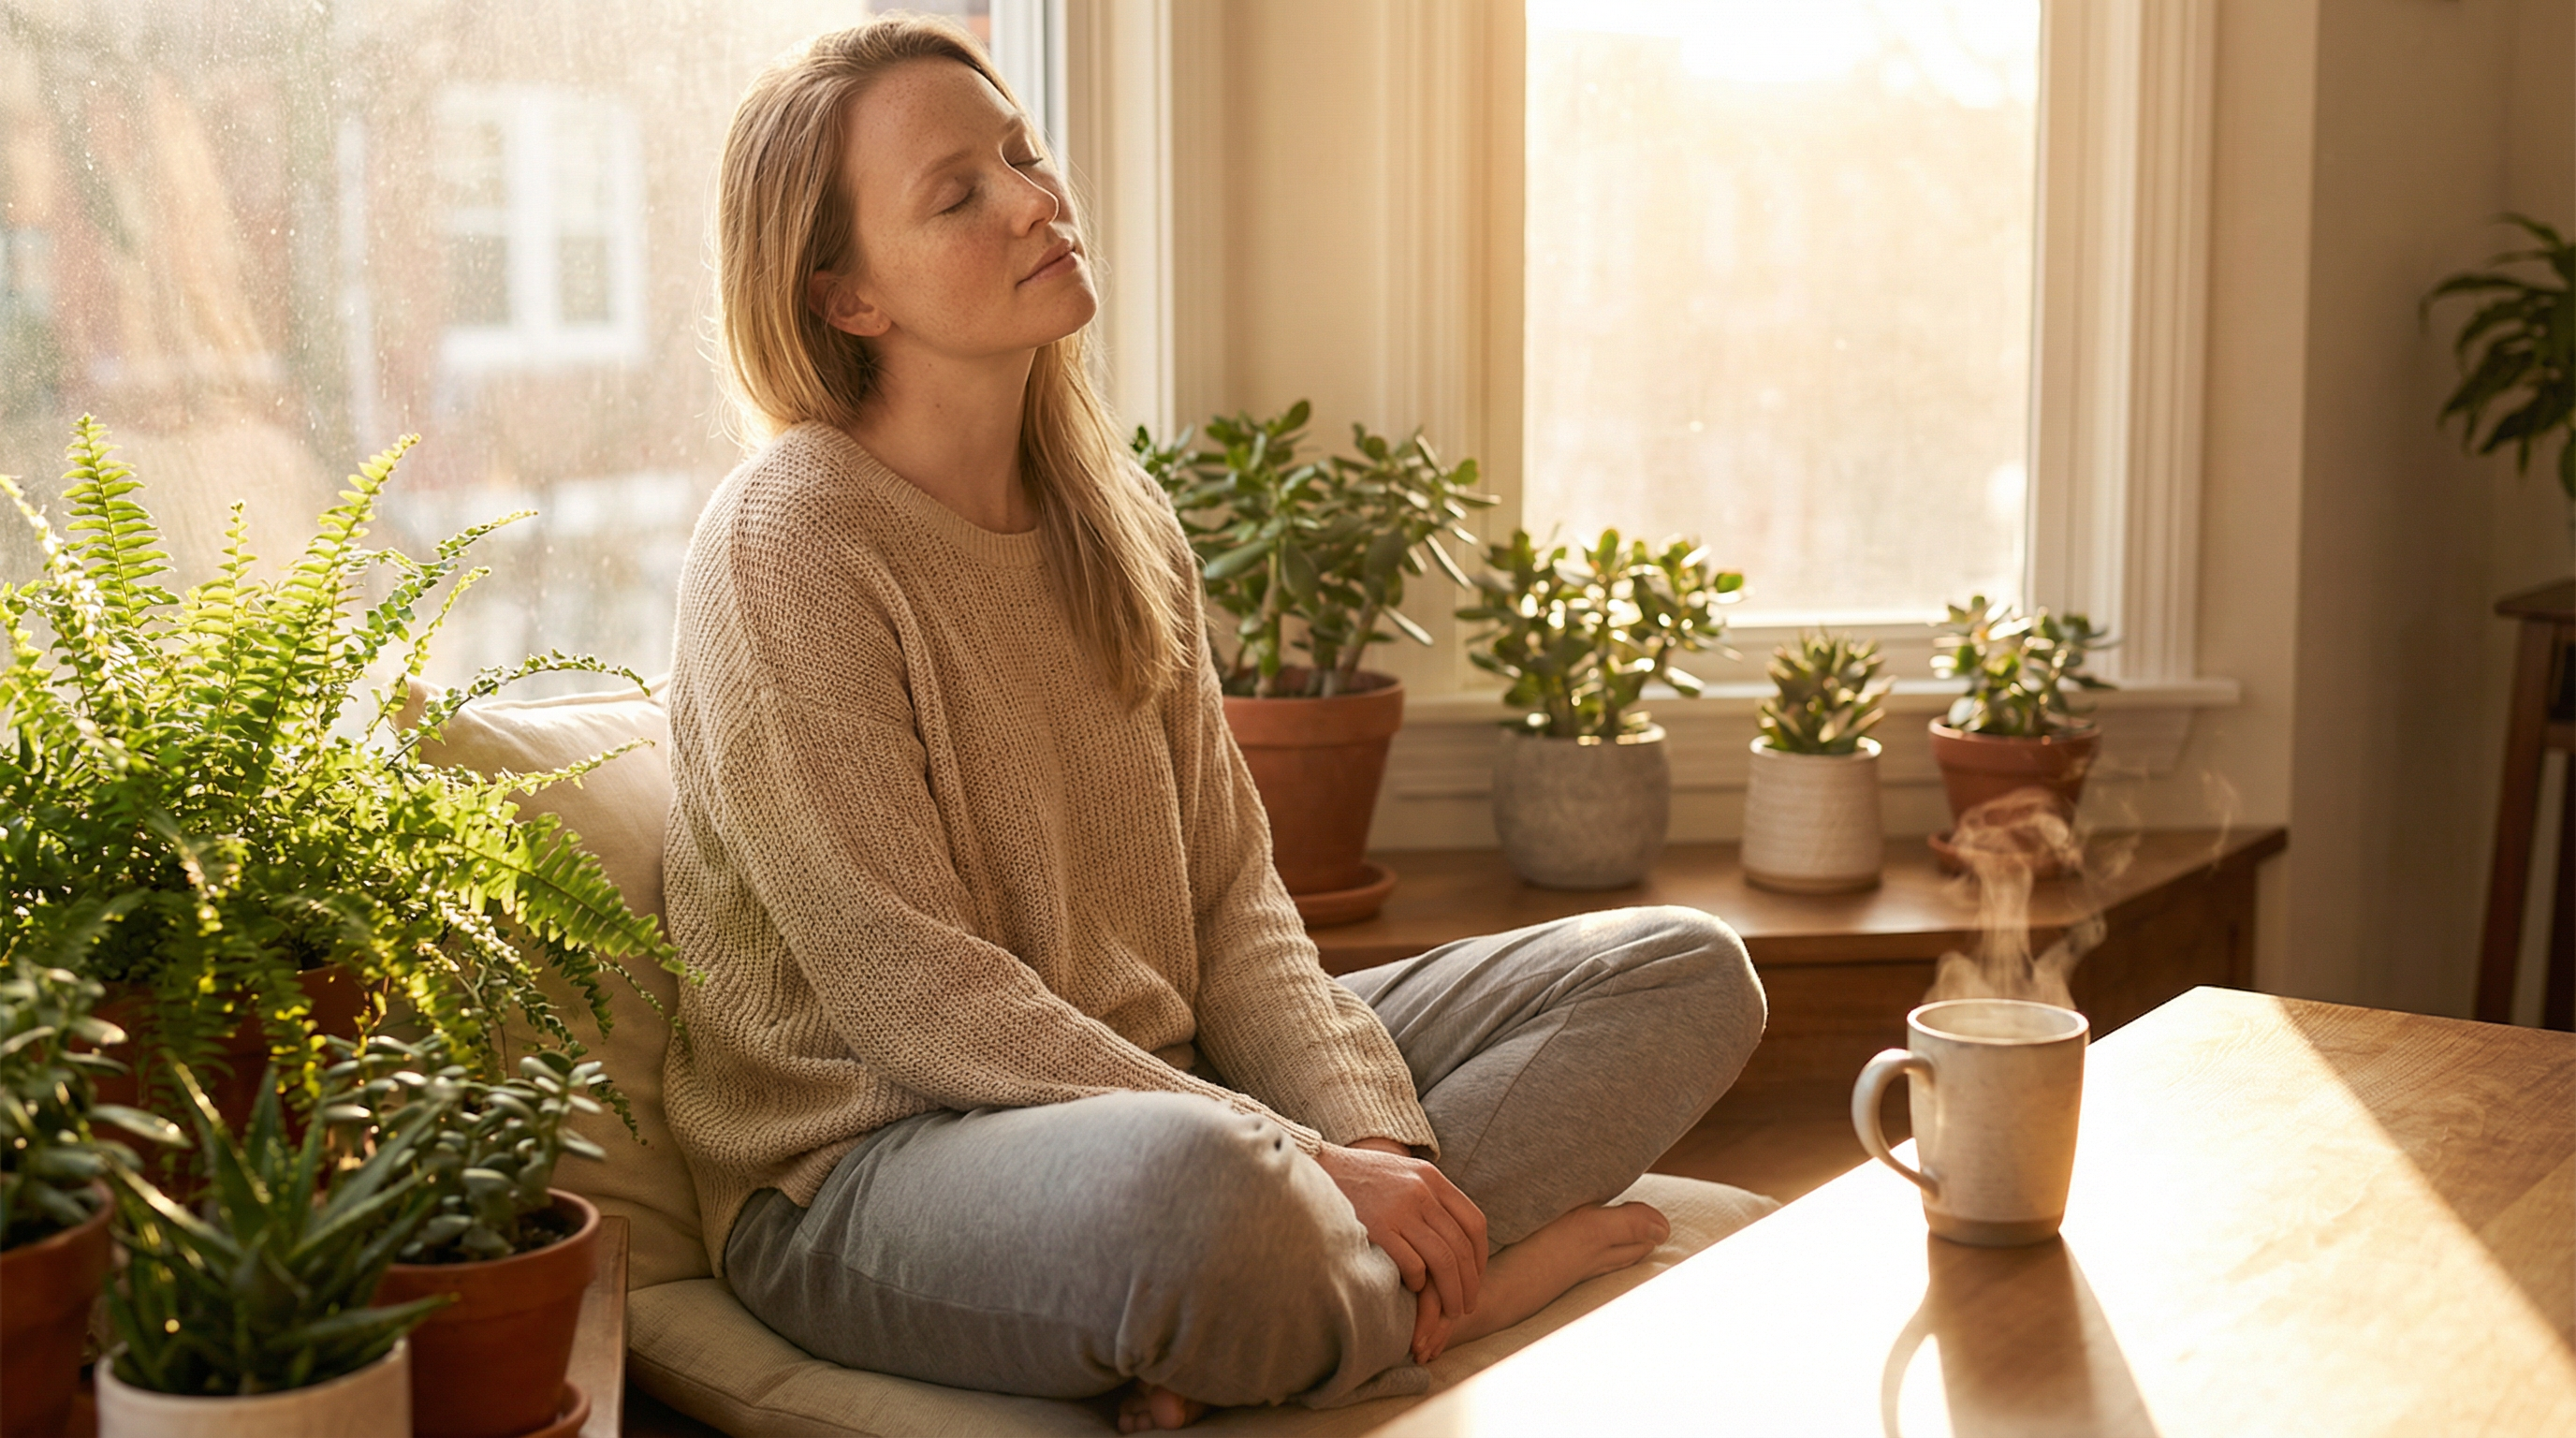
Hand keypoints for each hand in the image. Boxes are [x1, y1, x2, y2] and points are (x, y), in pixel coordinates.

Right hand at [1312, 1139, 1489, 1322]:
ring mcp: (1400, 1210)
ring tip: (1450, 1312)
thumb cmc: (1360, 1178)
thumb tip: (1458, 1235)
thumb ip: (1430, 1197)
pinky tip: (1414, 1289)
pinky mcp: (1378, 1228)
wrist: (1318, 1168)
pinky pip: (1413, 1265)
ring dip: (1451, 1293)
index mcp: (1431, 1178)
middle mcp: (1421, 1191)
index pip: (1474, 1223)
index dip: (1480, 1257)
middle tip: (1466, 1307)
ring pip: (1443, 1261)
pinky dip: (1420, 1283)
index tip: (1476, 1279)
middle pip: (1461, 1247)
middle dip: (1469, 1284)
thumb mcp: (1403, 1174)